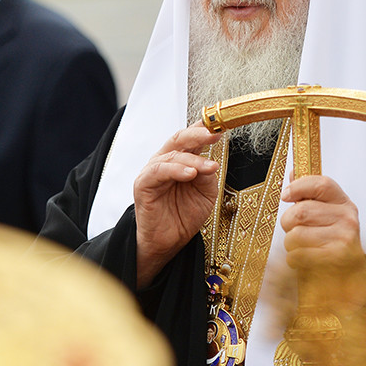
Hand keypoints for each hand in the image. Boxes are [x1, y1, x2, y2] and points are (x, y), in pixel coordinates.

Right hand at [133, 123, 220, 287]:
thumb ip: (207, 175)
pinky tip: (190, 174)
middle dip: (199, 133)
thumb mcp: (205, 193)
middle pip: (180, 138)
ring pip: (173, 155)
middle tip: (215, 134)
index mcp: (181, 159)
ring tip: (209, 167)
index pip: (191, 137)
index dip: (205, 128)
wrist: (167, 242)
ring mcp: (153, 171)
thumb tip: (211, 161)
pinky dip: (176, 170)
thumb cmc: (184, 216)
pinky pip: (159, 170)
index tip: (222, 123)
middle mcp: (166, 160)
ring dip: (193, 159)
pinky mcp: (143, 184)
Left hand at [280, 175, 364, 271]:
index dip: (299, 186)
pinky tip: (303, 260)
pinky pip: (298, 254)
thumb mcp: (325, 215)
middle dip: (288, 223)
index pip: (321, 184)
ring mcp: (344, 238)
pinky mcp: (336, 258)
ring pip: (296, 235)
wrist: (351, 277)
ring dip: (290, 244)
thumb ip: (309, 195)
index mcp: (344, 203)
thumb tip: (293, 173)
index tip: (285, 195)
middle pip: (301, 212)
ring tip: (300, 247)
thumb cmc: (333, 243)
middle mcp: (347, 218)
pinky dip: (294, 259)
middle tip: (292, 230)